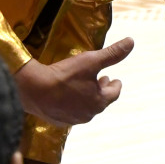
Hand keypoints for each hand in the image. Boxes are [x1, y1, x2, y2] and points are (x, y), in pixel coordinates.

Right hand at [15, 38, 133, 126]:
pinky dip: (73, 104)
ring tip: (85, 88)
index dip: (116, 85)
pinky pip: (70, 112)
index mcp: (99, 101)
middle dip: (102, 90)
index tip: (116, 79)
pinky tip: (67, 97)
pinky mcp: (57, 121)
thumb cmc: (65, 75)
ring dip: (87, 97)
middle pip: (100, 102)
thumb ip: (112, 53)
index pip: (114, 93)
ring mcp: (72, 120)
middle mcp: (88, 114)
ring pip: (85, 108)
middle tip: (102, 81)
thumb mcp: (91, 60)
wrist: (33, 90)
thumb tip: (131, 42)